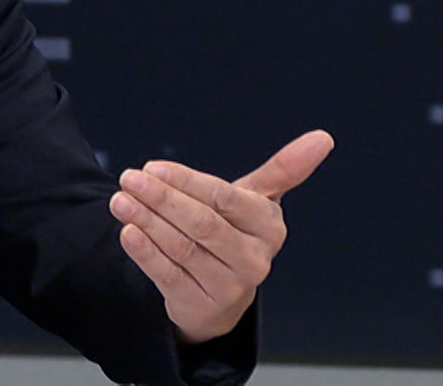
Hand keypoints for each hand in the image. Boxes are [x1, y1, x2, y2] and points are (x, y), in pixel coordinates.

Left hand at [108, 129, 334, 344]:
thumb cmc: (234, 232)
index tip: (151, 166)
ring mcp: (231, 286)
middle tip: (128, 178)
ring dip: (146, 221)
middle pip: (202, 223)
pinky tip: (127, 233)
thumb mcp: (255, 200)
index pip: (224, 198)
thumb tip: (323, 137)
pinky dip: (145, 253)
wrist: (218, 293)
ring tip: (119, 201)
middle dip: (161, 198)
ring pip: (182, 248)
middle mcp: (255, 259)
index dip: (186, 181)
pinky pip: (169, 275)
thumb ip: (284, 169)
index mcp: (269, 226)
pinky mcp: (202, 305)